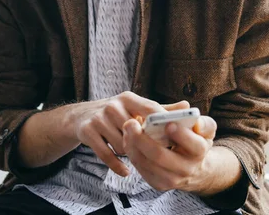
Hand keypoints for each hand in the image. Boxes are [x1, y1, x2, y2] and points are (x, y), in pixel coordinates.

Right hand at [68, 91, 188, 176]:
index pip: (150, 109)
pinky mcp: (88, 132)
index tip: (172, 139)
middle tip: (151, 151)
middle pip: (136, 132)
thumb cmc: (116, 113)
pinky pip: (106, 154)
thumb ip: (161, 109)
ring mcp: (99, 118)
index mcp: (128, 98)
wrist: (81, 116)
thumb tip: (187, 105)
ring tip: (131, 152)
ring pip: (122, 145)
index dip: (161, 124)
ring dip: (128, 153)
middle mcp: (112, 105)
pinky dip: (117, 165)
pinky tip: (126, 171)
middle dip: (144, 144)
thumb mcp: (136, 107)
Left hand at [122, 114, 216, 192]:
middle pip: (161, 155)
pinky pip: (142, 169)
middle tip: (131, 122)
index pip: (193, 144)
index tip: (168, 123)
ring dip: (133, 145)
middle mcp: (187, 169)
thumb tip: (195, 120)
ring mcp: (172, 179)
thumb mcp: (205, 129)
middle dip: (143, 139)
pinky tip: (128, 140)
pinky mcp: (158, 184)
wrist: (194, 168)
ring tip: (127, 128)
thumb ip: (204, 123)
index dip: (181, 134)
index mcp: (200, 151)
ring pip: (147, 163)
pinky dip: (132, 153)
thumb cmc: (196, 139)